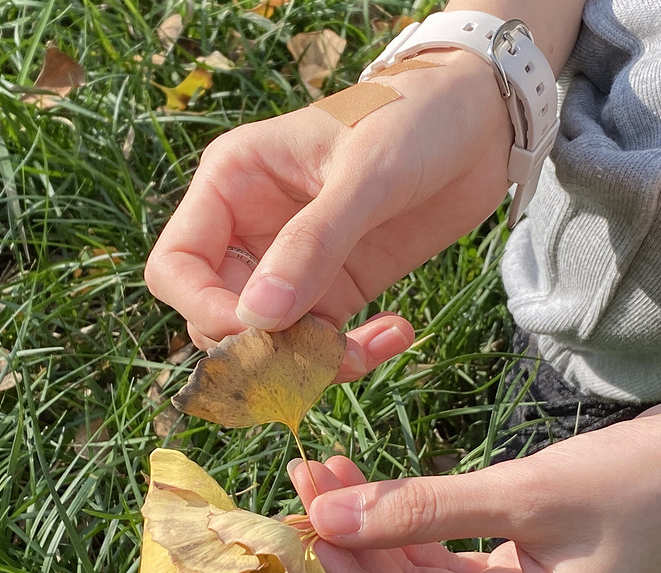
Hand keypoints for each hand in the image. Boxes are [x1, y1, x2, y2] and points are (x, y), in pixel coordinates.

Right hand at [145, 51, 512, 379]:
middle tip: (320, 353)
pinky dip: (350, 356)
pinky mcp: (339, 289)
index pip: (177, 266)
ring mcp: (295, 265)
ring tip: (365, 352)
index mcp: (232, 184)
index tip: (258, 330)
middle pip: (217, 316)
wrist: (483, 124)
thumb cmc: (414, 120)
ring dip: (309, 365)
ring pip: (270, 341)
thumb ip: (313, 244)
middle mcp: (252, 229)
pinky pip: (322, 344)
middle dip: (261, 348)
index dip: (203, 309)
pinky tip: (397, 333)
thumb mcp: (365, 175)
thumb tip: (259, 318)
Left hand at [289, 410, 660, 572]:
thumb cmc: (640, 481)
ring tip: (328, 473)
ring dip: (376, 530)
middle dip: (355, 547)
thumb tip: (328, 514)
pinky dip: (412, 525)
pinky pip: (449, 561)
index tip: (304, 522)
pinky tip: (374, 488)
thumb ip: (424, 508)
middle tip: (307, 482)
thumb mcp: (525, 494)